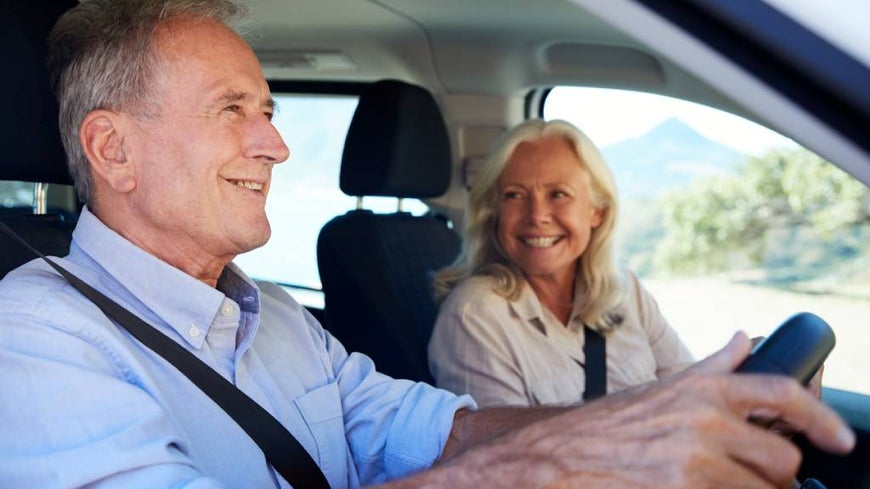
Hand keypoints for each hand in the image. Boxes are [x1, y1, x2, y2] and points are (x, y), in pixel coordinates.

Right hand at [410, 333, 853, 488]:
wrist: (563, 456)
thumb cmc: (610, 424)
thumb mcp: (665, 386)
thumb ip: (713, 366)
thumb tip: (746, 337)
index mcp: (704, 391)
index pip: (781, 395)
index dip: (821, 420)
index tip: (839, 439)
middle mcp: (705, 422)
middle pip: (782, 458)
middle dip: (774, 473)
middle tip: (754, 475)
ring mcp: (696, 463)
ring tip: (724, 484)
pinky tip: (698, 488)